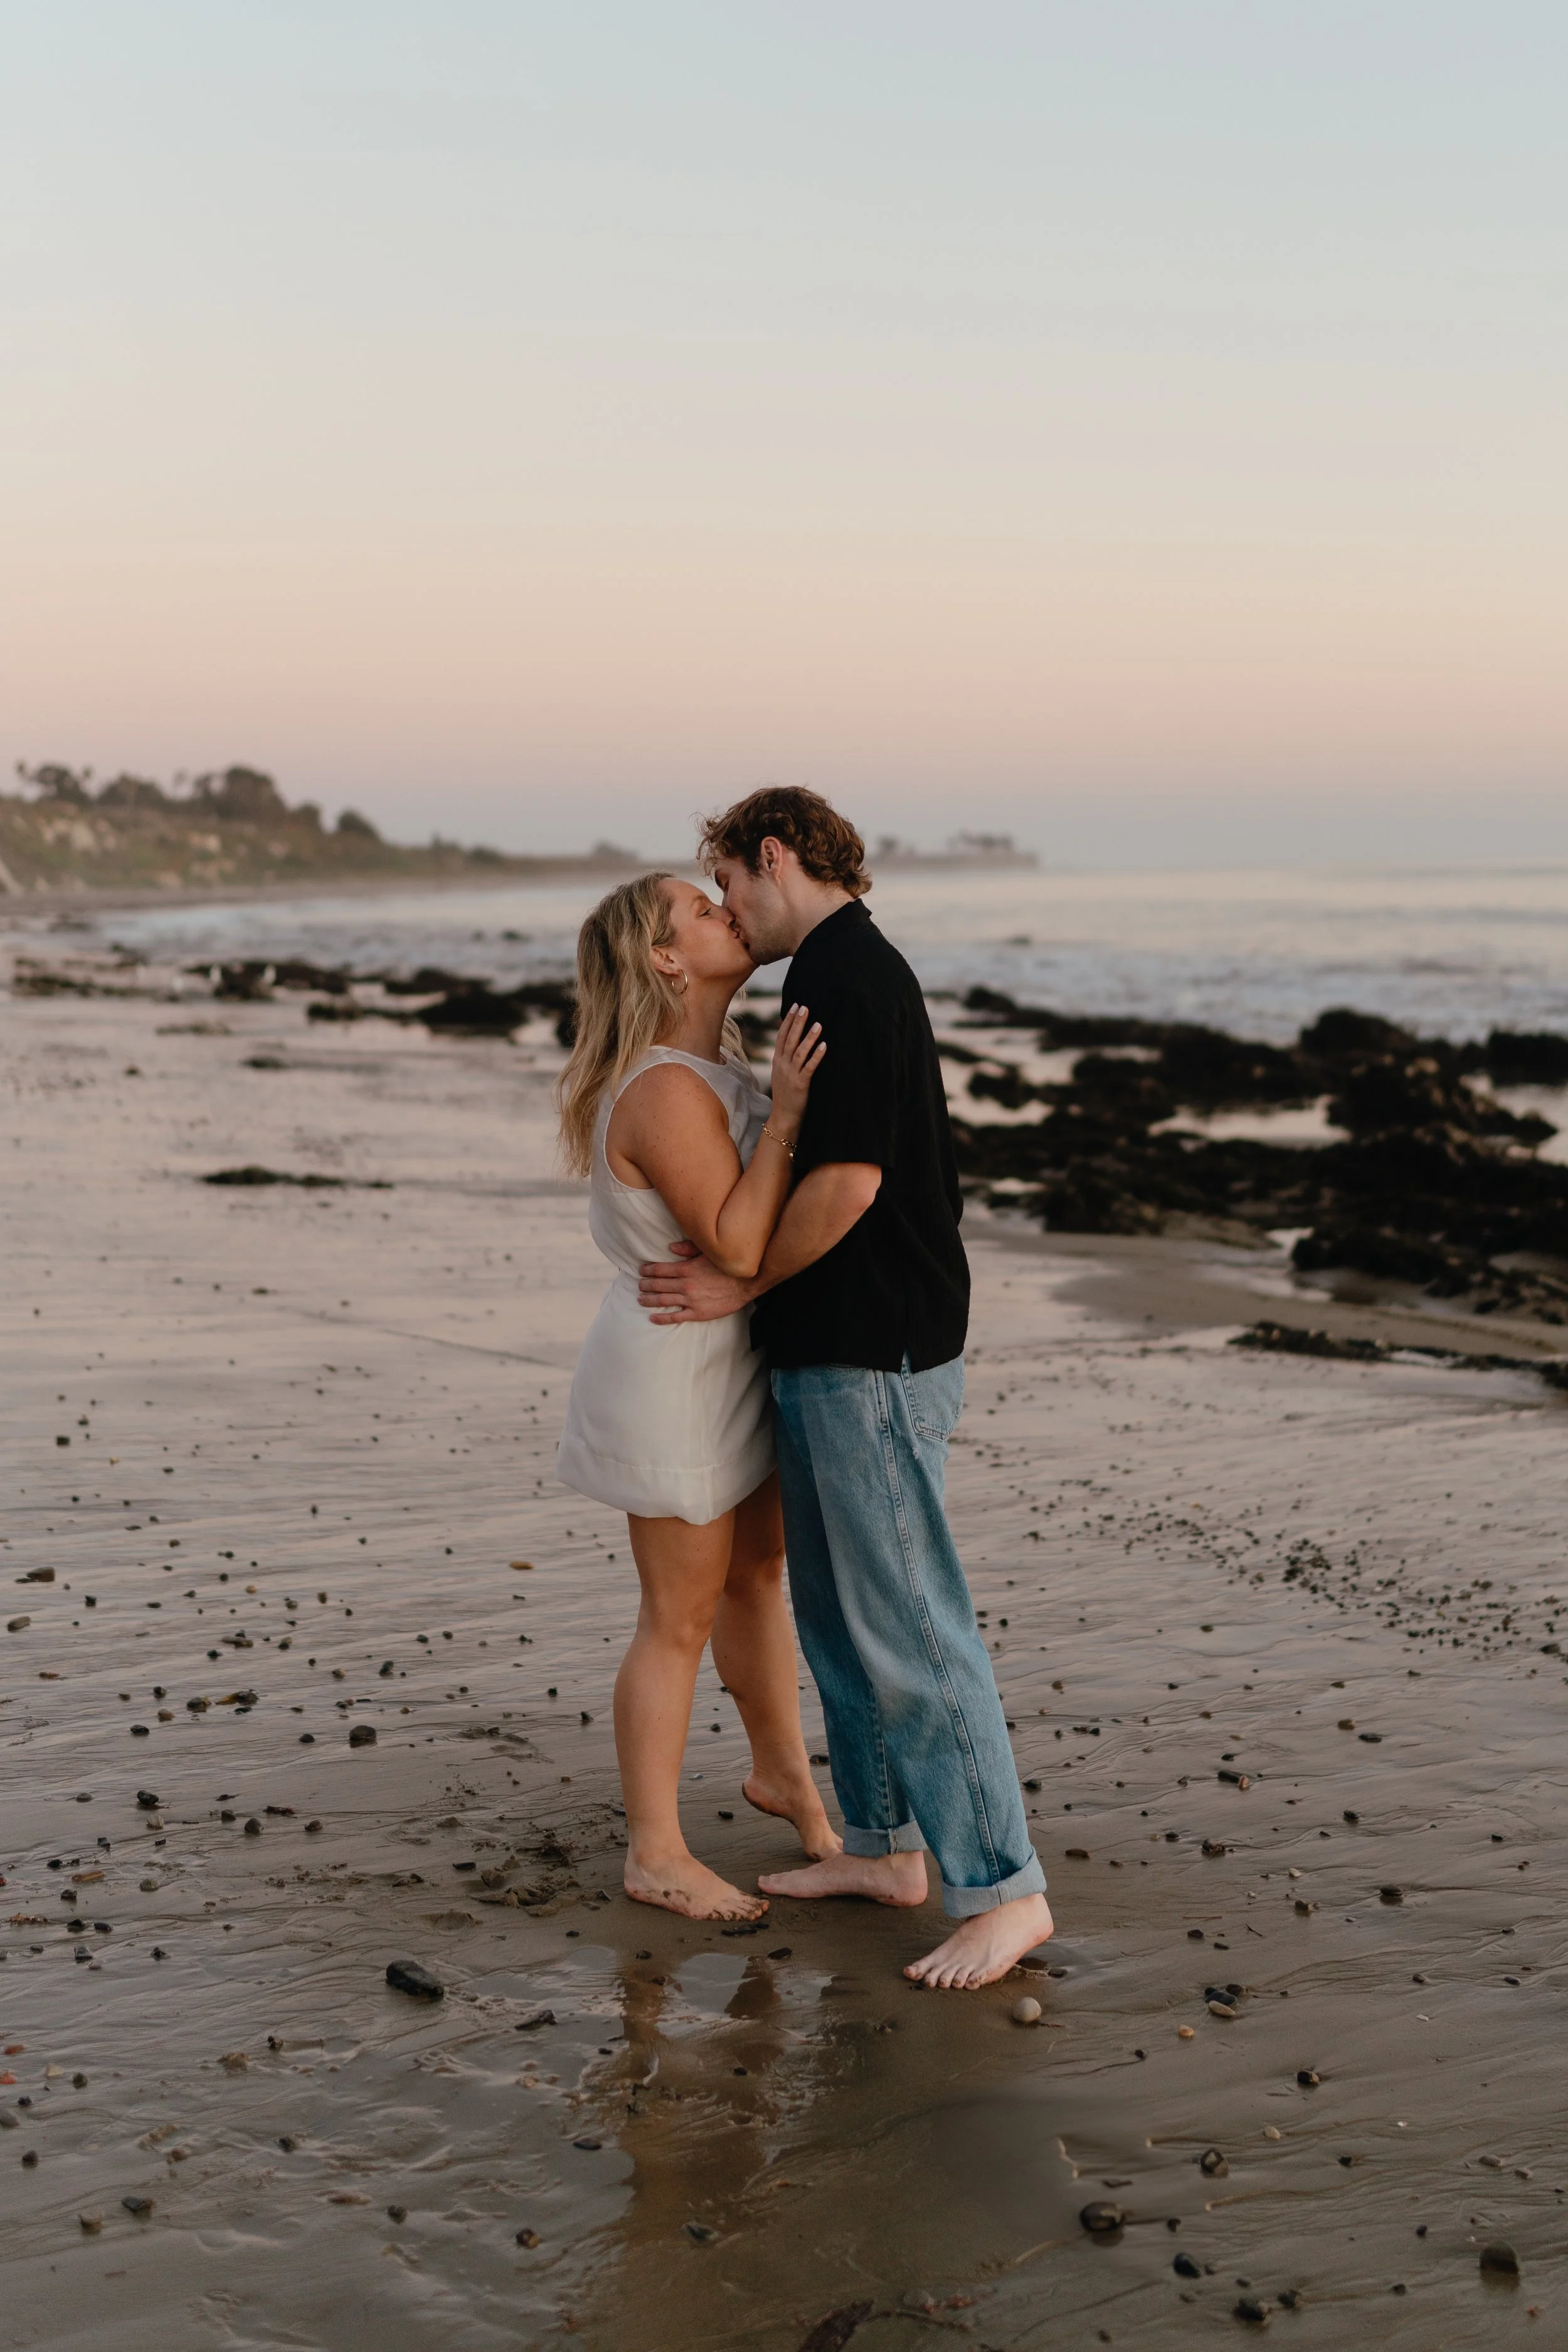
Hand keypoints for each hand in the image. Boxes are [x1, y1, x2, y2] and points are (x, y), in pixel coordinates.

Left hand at [638, 1245, 755, 1322]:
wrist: (745, 1284)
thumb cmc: (727, 1266)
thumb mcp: (708, 1252)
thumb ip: (688, 1248)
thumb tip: (670, 1247)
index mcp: (686, 1269)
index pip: (660, 1269)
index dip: (648, 1270)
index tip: (641, 1270)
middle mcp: (685, 1285)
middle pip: (658, 1285)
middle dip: (645, 1284)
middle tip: (639, 1284)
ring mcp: (690, 1300)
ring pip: (663, 1301)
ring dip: (648, 1300)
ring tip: (640, 1299)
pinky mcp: (697, 1313)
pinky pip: (675, 1317)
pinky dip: (662, 1318)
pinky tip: (652, 1318)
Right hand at [768, 1003, 825, 1129]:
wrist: (783, 1117)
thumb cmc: (785, 1095)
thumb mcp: (781, 1074)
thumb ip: (785, 1058)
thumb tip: (792, 1043)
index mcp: (777, 1061)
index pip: (782, 1036)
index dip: (788, 1020)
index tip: (794, 1006)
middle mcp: (782, 1065)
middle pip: (790, 1039)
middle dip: (797, 1023)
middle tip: (804, 1007)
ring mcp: (791, 1074)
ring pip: (799, 1051)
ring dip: (809, 1037)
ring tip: (818, 1024)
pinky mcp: (801, 1084)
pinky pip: (809, 1067)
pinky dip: (816, 1056)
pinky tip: (824, 1046)